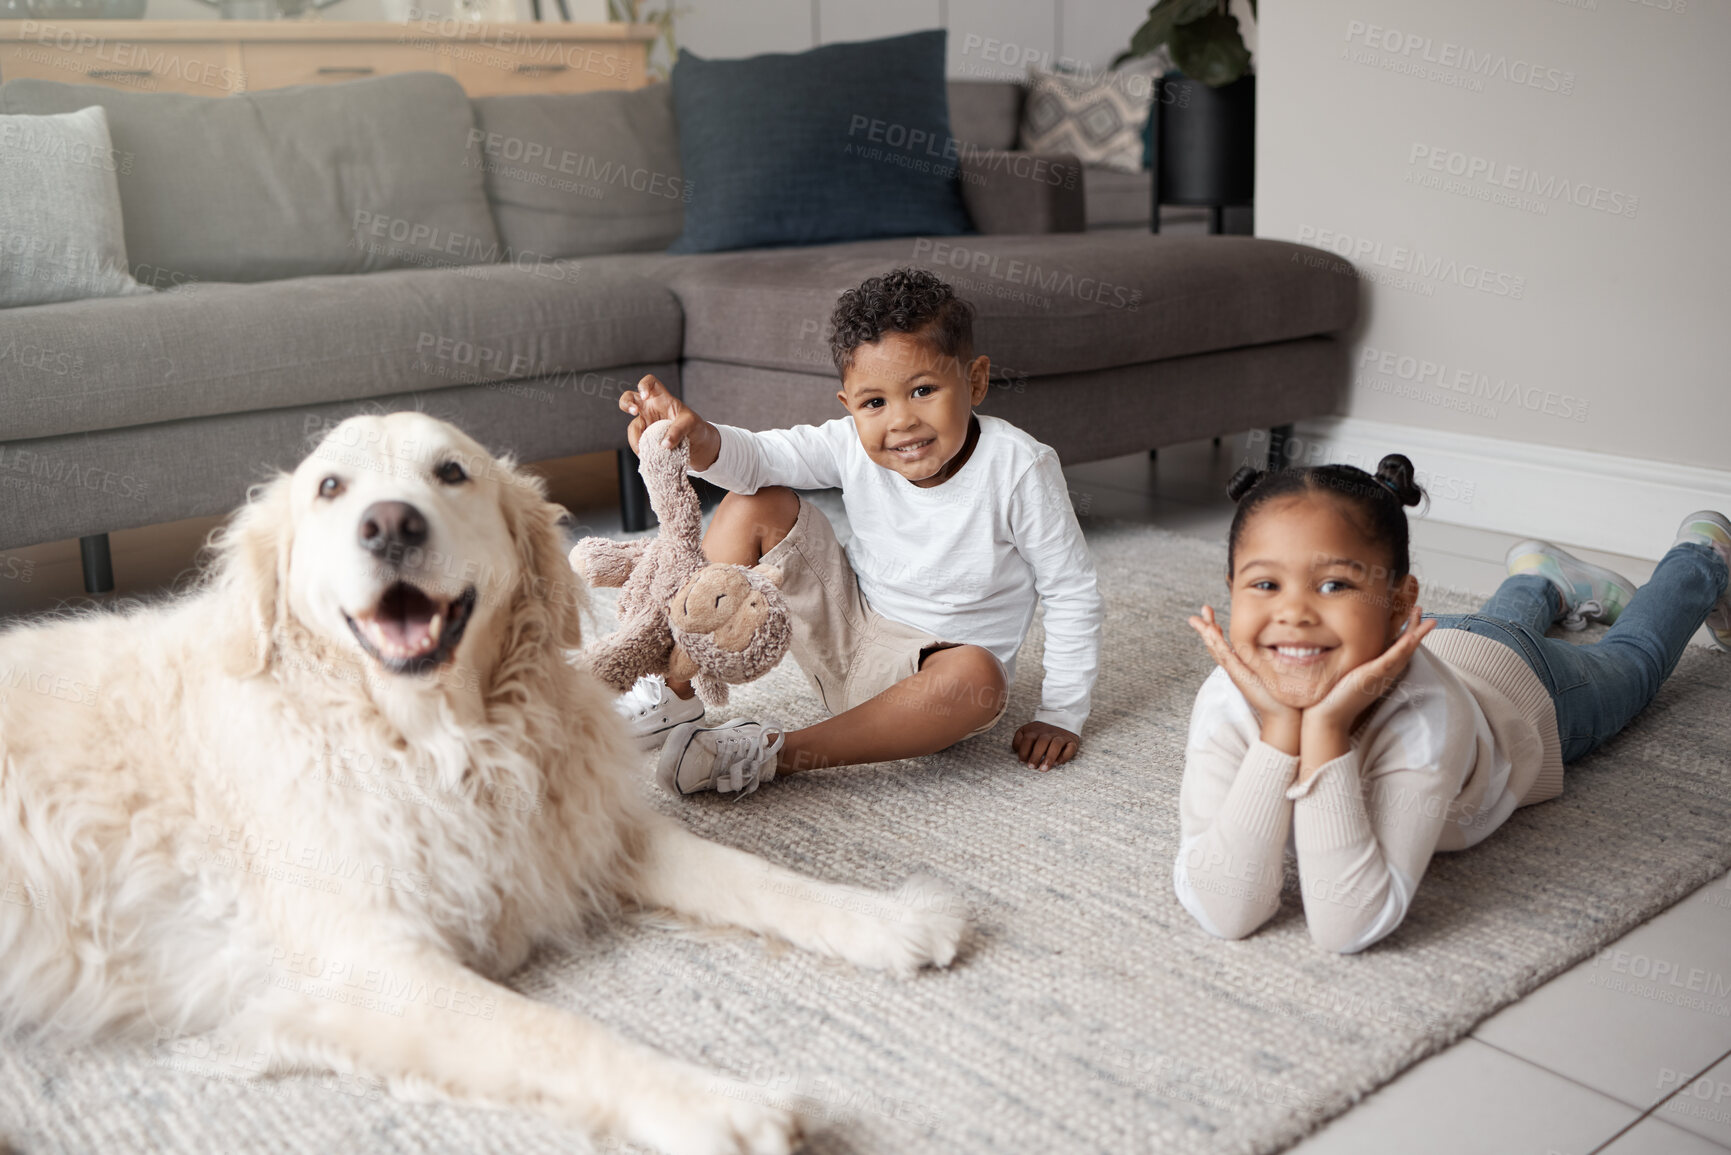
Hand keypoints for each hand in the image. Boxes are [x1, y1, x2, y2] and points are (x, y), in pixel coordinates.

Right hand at [618, 374, 719, 469]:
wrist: (697, 446)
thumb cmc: (695, 427)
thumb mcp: (691, 424)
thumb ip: (679, 430)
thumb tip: (664, 444)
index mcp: (661, 398)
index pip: (650, 382)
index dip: (643, 385)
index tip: (645, 396)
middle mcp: (650, 409)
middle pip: (629, 398)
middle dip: (627, 403)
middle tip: (634, 412)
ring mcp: (646, 424)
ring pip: (632, 427)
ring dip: (634, 438)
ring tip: (643, 449)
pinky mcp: (646, 439)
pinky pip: (637, 443)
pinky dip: (640, 450)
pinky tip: (646, 456)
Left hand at [1013, 722, 1078, 770]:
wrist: (1061, 721)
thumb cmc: (1040, 733)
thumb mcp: (1026, 732)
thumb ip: (1019, 741)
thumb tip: (1019, 753)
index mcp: (1035, 731)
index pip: (1028, 739)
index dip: (1024, 751)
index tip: (1022, 761)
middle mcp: (1048, 733)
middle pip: (1042, 742)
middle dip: (1036, 755)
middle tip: (1032, 767)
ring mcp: (1060, 737)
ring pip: (1056, 744)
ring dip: (1049, 757)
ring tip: (1044, 769)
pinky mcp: (1071, 742)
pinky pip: (1070, 748)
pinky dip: (1064, 756)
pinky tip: (1057, 763)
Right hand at [1188, 605, 1301, 754]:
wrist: (1283, 712)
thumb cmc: (1281, 692)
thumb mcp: (1274, 667)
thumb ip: (1274, 654)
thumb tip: (1286, 641)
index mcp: (1240, 663)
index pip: (1222, 642)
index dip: (1214, 627)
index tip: (1209, 611)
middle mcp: (1234, 666)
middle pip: (1213, 644)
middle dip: (1205, 626)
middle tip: (1200, 612)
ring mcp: (1234, 670)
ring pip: (1215, 649)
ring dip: (1206, 633)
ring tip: (1198, 620)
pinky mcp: (1238, 674)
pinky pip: (1224, 656)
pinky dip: (1216, 645)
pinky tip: (1212, 634)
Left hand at [1305, 605, 1435, 734]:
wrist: (1331, 715)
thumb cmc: (1338, 696)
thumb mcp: (1352, 675)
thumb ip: (1357, 664)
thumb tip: (1352, 652)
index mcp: (1383, 672)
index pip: (1399, 649)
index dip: (1408, 633)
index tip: (1412, 617)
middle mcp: (1386, 673)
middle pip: (1407, 648)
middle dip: (1416, 628)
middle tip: (1420, 609)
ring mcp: (1382, 675)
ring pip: (1405, 652)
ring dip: (1417, 634)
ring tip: (1426, 619)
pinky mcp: (1373, 675)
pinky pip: (1391, 659)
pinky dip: (1403, 647)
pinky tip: (1411, 637)